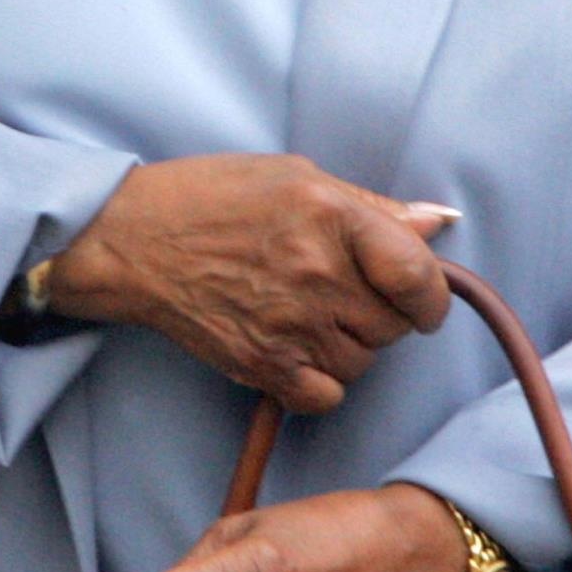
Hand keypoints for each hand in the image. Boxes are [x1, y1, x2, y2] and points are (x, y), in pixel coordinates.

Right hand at [48, 154, 455, 414]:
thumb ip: (373, 205)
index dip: (431, 294)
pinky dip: (321, 380)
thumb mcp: (296, 177)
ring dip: (350, 345)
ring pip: (364, 362)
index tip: (419, 297)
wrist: (133, 240)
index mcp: (332, 216)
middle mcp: (317, 273)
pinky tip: (296, 347)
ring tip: (310, 314)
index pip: (419, 275)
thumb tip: (439, 221)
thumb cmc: (212, 197)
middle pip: (395, 325)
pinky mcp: (263, 365)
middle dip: (382, 313)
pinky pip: (328, 395)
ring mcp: (291, 324)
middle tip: (344, 292)